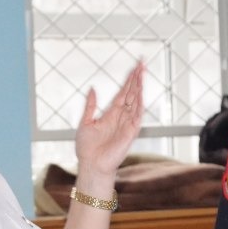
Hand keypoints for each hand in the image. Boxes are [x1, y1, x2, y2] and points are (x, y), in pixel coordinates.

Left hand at [73, 62, 143, 178]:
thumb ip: (90, 106)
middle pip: (132, 93)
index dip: (128, 80)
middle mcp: (122, 117)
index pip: (123, 93)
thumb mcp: (85, 122)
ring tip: (142, 72)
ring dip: (139, 87)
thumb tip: (92, 89)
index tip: (134, 67)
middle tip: (142, 63)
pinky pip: (137, 115)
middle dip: (137, 78)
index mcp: (111, 114)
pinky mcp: (131, 132)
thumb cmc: (87, 148)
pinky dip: (140, 103)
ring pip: (136, 101)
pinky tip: (141, 92)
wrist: (91, 165)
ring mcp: (127, 123)